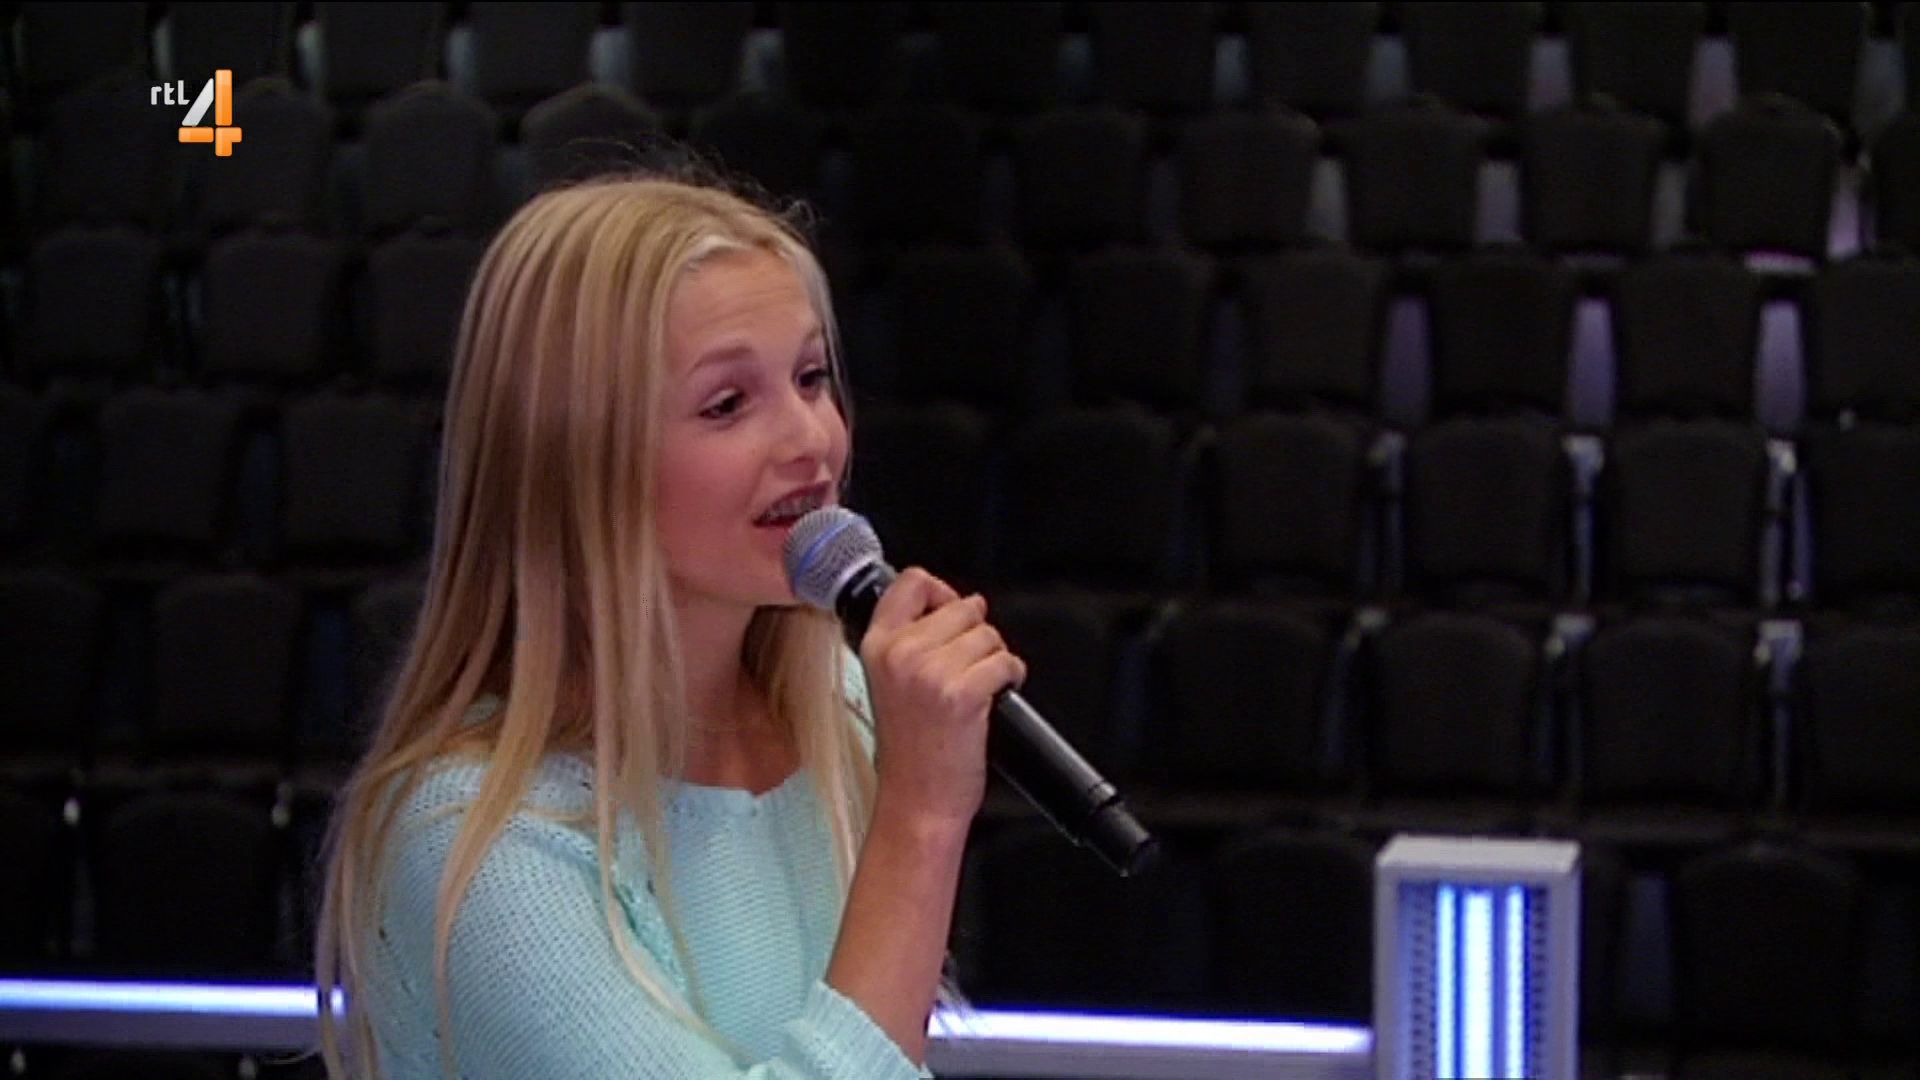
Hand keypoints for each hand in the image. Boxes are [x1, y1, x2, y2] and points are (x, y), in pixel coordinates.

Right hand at [858, 568, 1026, 829]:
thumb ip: (911, 640)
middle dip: (976, 633)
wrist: (917, 801)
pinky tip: (997, 695)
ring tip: (980, 685)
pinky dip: (1011, 676)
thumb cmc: (909, 751)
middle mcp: (900, 653)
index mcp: (877, 646)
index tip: (953, 612)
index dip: (943, 592)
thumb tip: (957, 604)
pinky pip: (1005, 661)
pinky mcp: (963, 693)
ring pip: (988, 633)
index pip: (912, 581)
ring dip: (995, 657)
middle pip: (962, 606)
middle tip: (969, 666)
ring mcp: (930, 672)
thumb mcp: (890, 683)